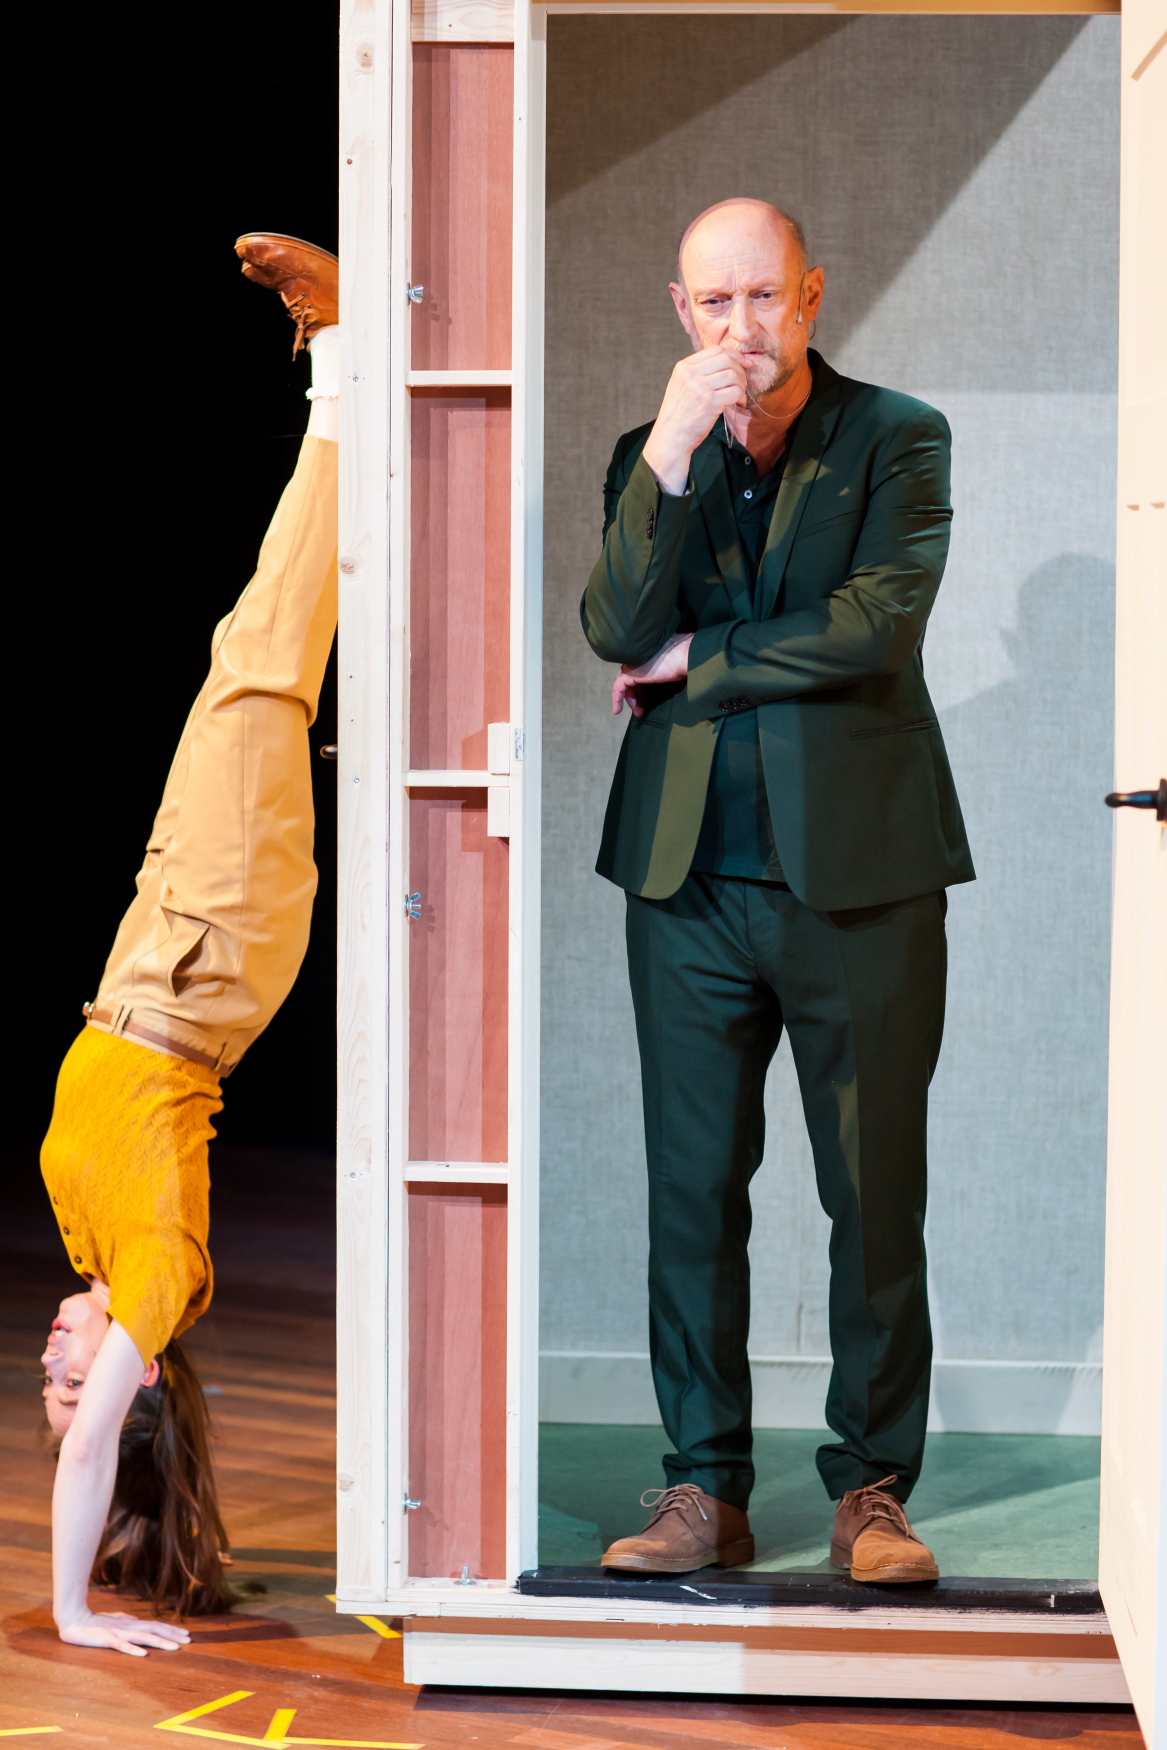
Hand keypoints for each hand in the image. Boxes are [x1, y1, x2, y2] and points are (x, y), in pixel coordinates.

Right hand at [57, 1608, 190, 1656]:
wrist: (74, 1619)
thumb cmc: (94, 1621)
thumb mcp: (114, 1620)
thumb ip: (126, 1620)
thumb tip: (138, 1620)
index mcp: (131, 1623)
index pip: (155, 1625)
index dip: (171, 1629)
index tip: (186, 1634)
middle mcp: (129, 1626)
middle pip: (154, 1630)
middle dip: (172, 1635)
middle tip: (189, 1640)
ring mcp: (118, 1633)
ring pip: (143, 1637)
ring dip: (160, 1642)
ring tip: (175, 1648)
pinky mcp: (107, 1639)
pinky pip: (122, 1646)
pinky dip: (133, 1649)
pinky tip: (144, 1654)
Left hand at [612, 633, 693, 716]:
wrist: (684, 656)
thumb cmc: (684, 660)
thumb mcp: (673, 668)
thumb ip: (665, 671)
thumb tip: (668, 677)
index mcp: (647, 654)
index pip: (640, 673)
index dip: (642, 689)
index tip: (648, 702)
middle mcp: (638, 658)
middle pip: (632, 679)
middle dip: (638, 696)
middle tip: (644, 710)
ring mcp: (632, 664)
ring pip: (626, 684)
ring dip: (632, 700)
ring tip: (640, 713)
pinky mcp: (628, 673)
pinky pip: (618, 687)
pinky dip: (617, 699)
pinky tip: (618, 711)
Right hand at [642, 347, 746, 495]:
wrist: (671, 437)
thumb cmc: (678, 414)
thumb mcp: (681, 385)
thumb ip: (697, 372)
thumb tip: (726, 363)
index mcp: (684, 367)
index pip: (715, 350)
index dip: (733, 355)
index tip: (743, 363)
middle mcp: (691, 374)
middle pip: (726, 360)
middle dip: (740, 369)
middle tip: (742, 382)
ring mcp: (701, 388)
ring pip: (733, 375)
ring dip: (741, 385)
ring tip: (739, 395)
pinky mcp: (711, 403)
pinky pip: (735, 392)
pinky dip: (741, 397)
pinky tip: (738, 403)